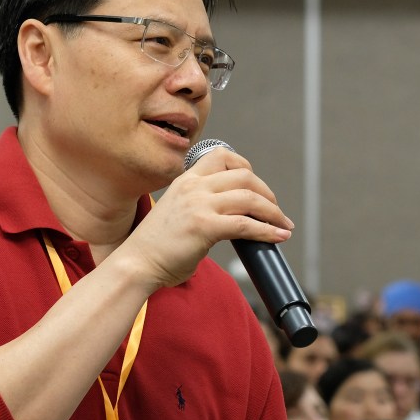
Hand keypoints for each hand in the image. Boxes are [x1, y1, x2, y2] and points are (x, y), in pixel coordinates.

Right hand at [118, 147, 293, 289]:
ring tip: (283, 225)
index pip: (222, 155)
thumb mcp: (179, 212)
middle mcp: (193, 187)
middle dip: (267, 193)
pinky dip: (268, 231)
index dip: (246, 167)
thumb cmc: (157, 246)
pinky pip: (246, 225)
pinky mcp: (204, 227)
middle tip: (275, 211)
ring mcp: (198, 205)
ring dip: (273, 212)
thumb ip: (202, 205)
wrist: (136, 264)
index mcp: (185, 179)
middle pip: (244, 176)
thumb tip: (234, 216)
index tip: (256, 187)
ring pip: (250, 198)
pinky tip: (278, 237)